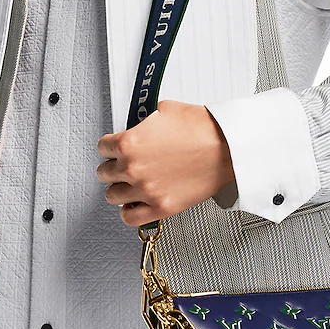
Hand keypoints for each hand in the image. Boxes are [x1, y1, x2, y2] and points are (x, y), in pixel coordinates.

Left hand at [95, 99, 236, 226]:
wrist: (227, 147)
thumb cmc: (202, 128)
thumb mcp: (164, 110)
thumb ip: (144, 122)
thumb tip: (140, 128)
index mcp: (129, 143)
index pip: (102, 148)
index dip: (110, 147)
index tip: (115, 149)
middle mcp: (133, 168)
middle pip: (104, 173)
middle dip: (114, 167)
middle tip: (124, 165)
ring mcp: (146, 190)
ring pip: (113, 196)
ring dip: (120, 189)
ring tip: (129, 184)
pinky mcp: (161, 207)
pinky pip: (130, 218)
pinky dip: (129, 212)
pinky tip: (134, 204)